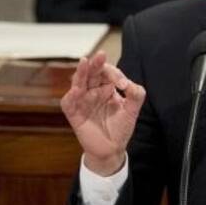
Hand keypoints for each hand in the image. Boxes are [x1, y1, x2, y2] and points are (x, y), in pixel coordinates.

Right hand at [60, 51, 145, 175]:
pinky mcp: (75, 114)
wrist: (112, 149)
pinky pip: (69, 103)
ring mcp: (83, 102)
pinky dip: (71, 96)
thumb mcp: (133, 110)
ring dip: (81, 73)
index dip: (115, 74)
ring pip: (78, 83)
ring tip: (84, 62)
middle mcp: (93, 91)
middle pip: (91, 73)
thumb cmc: (121, 127)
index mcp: (107, 87)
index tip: (123, 85)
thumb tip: (128, 84)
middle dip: (96, 64)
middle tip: (100, 55)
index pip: (108, 73)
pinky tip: (76, 90)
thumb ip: (136, 95)